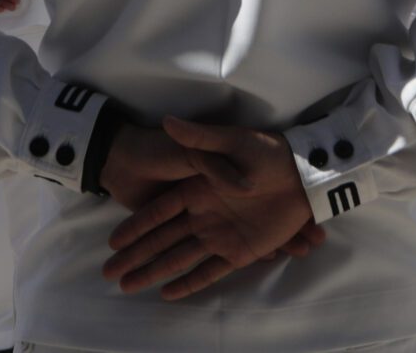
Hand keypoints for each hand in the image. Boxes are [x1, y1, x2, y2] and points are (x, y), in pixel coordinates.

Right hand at [102, 117, 316, 300]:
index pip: (158, 213)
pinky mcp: (240, 251)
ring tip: (127, 288)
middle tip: (109, 274)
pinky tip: (168, 294)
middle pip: (162, 240)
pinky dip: (190, 283)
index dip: (135, 228)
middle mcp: (203, 214)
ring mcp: (220, 234)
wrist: (305, 174)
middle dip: (136, 257)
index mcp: (197, 189)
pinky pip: (210, 270)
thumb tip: (168, 121)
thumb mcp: (233, 140)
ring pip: (179, 258)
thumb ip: (201, 137)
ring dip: (154, 272)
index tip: (113, 242)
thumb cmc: (267, 151)